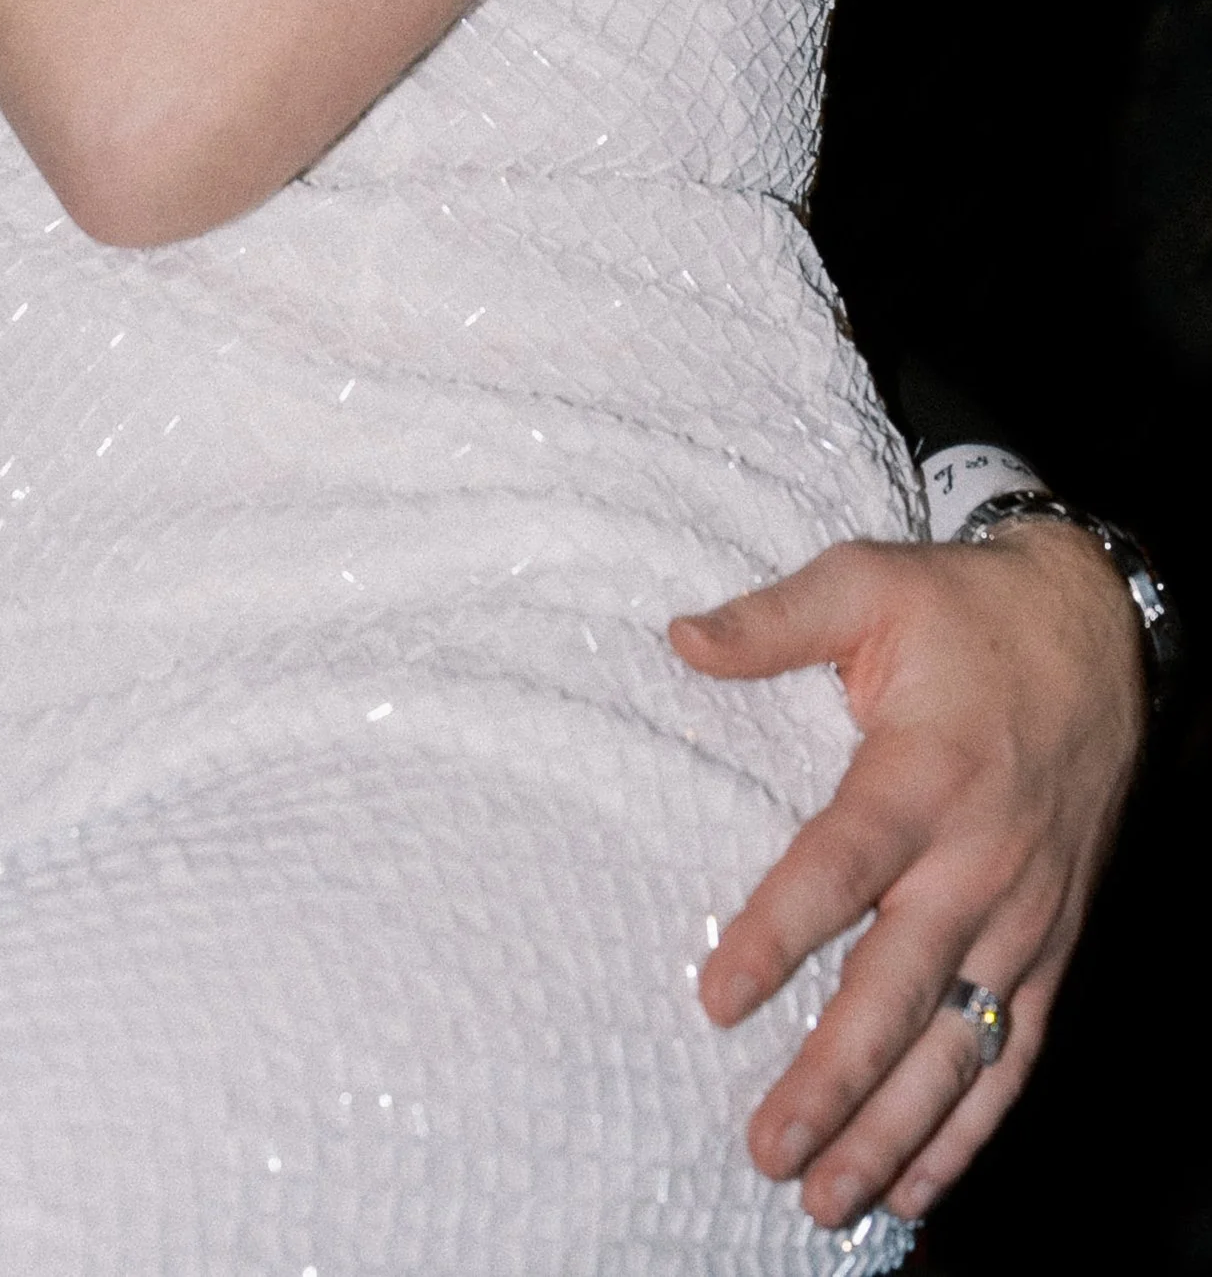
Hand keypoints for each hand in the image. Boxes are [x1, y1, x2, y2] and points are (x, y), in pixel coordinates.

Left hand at [670, 521, 1144, 1232]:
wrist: (1099, 634)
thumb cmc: (966, 612)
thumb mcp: (868, 580)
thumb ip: (775, 620)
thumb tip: (680, 638)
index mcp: (924, 774)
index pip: (842, 866)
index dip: (779, 933)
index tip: (716, 998)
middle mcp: (978, 861)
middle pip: (898, 988)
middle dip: (834, 1079)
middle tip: (767, 1148)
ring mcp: (1023, 914)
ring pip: (958, 1044)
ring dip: (895, 1130)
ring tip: (825, 1197)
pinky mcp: (1052, 944)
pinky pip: (1015, 1052)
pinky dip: (971, 1128)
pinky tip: (918, 1185)